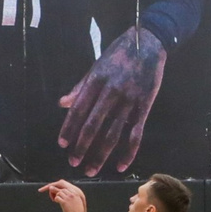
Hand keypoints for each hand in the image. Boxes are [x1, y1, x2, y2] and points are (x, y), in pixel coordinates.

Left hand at [38, 179, 86, 211]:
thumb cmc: (77, 210)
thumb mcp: (77, 201)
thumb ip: (73, 197)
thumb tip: (67, 195)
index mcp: (76, 194)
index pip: (68, 188)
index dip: (63, 190)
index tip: (61, 193)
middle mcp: (72, 195)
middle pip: (63, 190)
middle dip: (59, 192)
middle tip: (56, 195)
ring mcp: (68, 198)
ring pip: (59, 193)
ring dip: (57, 195)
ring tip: (56, 199)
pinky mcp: (64, 202)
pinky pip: (57, 198)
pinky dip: (56, 199)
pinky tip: (55, 201)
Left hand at [57, 26, 165, 175]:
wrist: (149, 42)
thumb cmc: (119, 53)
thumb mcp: (96, 65)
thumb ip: (80, 87)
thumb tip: (62, 104)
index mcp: (96, 80)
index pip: (78, 110)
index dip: (69, 128)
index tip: (62, 144)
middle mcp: (111, 92)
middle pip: (93, 125)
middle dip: (81, 146)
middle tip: (73, 161)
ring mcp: (129, 100)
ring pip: (112, 134)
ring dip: (100, 154)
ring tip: (91, 169)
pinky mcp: (144, 106)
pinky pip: (136, 134)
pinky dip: (128, 152)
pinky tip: (121, 166)